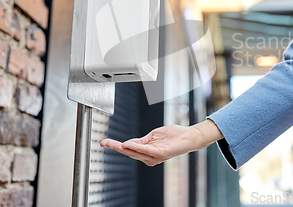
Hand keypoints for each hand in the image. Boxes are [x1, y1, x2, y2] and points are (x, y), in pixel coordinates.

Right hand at [100, 120, 222, 166]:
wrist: (189, 137)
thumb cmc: (173, 135)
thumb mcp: (153, 135)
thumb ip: (141, 140)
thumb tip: (129, 143)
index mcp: (146, 152)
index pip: (128, 149)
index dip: (115, 145)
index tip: (103, 142)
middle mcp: (149, 157)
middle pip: (128, 152)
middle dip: (115, 147)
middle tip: (103, 143)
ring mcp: (155, 157)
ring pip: (135, 152)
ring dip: (123, 147)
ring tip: (113, 143)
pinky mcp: (161, 154)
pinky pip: (146, 150)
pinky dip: (136, 147)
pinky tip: (128, 144)